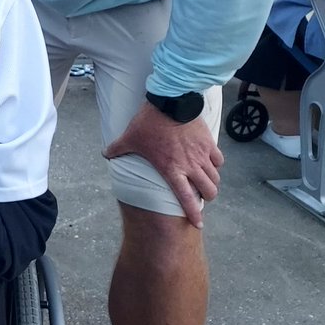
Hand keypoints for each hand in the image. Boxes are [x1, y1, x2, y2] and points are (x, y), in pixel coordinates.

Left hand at [103, 102, 223, 227]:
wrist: (171, 101)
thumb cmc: (149, 122)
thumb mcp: (130, 137)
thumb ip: (118, 148)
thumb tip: (105, 154)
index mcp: (171, 169)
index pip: (186, 198)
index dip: (194, 213)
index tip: (198, 223)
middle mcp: (190, 165)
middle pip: (209, 191)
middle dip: (207, 197)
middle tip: (201, 196)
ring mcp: (202, 154)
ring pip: (215, 178)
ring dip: (211, 183)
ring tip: (205, 182)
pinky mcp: (209, 143)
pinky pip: (219, 160)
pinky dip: (216, 165)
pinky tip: (210, 164)